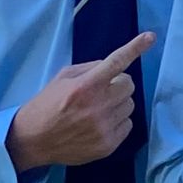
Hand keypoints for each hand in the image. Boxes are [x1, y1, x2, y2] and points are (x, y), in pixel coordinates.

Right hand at [6, 32, 155, 171]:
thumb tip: (114, 67)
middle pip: (129, 85)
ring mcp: (105, 127)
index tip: (150, 37)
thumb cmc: (47, 105)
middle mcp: (98, 106)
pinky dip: (118, 121)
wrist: (32, 141)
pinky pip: (128, 125)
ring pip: (129, 105)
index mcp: (85, 86)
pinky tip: (100, 124)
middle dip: (117, 84)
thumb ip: (90, 68)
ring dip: (118, 103)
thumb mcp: (62, 78)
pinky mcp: (108, 145)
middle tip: (101, 90)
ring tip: (97, 109)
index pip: (117, 62)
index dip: (135, 47)